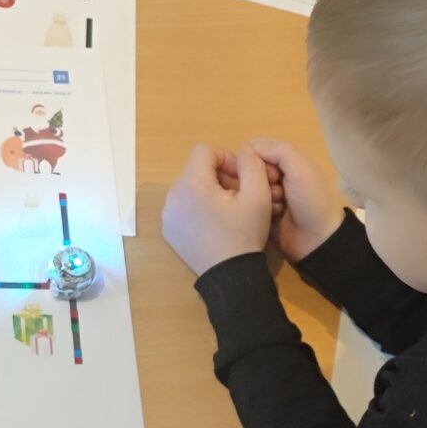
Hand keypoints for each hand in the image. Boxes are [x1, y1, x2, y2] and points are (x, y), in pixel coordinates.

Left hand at [161, 143, 272, 276]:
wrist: (230, 276)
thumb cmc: (244, 234)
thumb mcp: (258, 196)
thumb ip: (251, 165)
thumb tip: (243, 155)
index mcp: (192, 184)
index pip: (205, 151)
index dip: (227, 158)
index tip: (241, 178)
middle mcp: (173, 196)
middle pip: (196, 169)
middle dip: (219, 176)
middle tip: (239, 194)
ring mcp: (168, 214)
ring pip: (190, 187)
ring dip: (210, 191)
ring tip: (229, 210)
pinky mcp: (169, 230)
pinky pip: (183, 206)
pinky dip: (198, 207)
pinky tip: (215, 223)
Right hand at [249, 138, 344, 262]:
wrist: (317, 240)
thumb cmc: (312, 200)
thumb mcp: (301, 169)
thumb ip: (277, 150)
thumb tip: (248, 148)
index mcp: (285, 160)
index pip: (254, 148)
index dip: (254, 158)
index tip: (270, 173)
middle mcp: (273, 173)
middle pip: (247, 167)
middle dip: (256, 178)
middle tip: (274, 190)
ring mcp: (265, 193)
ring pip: (244, 185)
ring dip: (257, 194)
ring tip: (274, 205)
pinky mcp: (259, 210)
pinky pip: (246, 202)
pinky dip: (255, 207)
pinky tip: (267, 215)